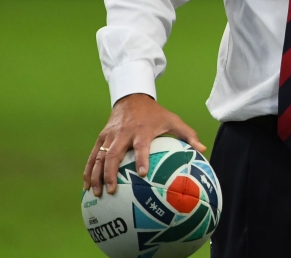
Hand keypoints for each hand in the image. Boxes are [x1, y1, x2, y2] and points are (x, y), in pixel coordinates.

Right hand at [83, 93, 206, 196]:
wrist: (132, 98)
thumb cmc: (156, 114)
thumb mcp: (173, 120)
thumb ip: (188, 135)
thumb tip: (204, 150)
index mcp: (142, 130)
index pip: (141, 146)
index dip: (142, 159)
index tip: (143, 174)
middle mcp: (124, 133)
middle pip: (114, 155)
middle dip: (111, 173)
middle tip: (112, 190)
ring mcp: (110, 136)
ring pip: (99, 157)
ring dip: (96, 175)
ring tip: (96, 193)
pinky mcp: (102, 137)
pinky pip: (93, 155)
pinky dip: (88, 170)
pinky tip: (86, 185)